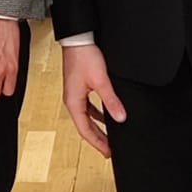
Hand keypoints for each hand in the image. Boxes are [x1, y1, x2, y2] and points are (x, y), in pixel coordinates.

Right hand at [60, 42, 125, 158]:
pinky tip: (107, 115)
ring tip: (110, 136)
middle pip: (85, 126)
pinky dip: (98, 114)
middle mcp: (71, 101)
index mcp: (73, 102)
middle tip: (110, 149)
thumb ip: (111, 100)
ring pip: (87, 117)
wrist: (78, 38)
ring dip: (98, 127)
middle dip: (98, 138)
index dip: (98, 143)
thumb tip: (121, 117)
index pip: (85, 130)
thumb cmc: (84, 56)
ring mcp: (75, 94)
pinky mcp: (79, 87)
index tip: (108, 153)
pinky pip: (89, 107)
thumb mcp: (101, 81)